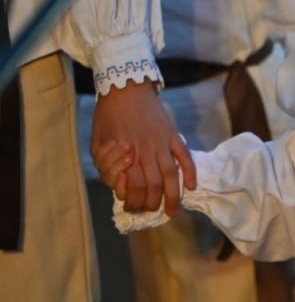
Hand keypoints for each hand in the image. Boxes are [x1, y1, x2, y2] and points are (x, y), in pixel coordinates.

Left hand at [90, 81, 194, 214]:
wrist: (125, 89)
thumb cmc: (107, 118)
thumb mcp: (96, 144)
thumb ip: (106, 166)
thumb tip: (121, 183)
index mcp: (124, 154)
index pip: (133, 186)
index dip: (133, 201)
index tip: (132, 207)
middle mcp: (145, 151)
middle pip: (153, 185)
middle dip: (152, 203)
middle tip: (151, 211)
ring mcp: (162, 143)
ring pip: (170, 175)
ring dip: (173, 196)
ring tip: (174, 211)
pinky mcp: (173, 135)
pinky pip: (184, 156)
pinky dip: (190, 172)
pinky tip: (191, 186)